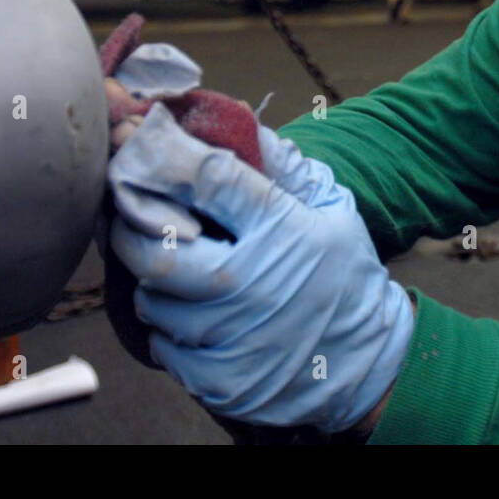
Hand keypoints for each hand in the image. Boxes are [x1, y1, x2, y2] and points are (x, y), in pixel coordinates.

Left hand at [107, 104, 413, 432]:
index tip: (139, 143)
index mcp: (281, 228)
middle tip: (130, 215)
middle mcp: (250, 283)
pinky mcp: (218, 380)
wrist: (368, 362)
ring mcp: (232, 336)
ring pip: (152, 300)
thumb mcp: (330, 208)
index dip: (164, 155)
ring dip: (154, 282)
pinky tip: (195, 318)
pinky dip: (171, 329)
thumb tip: (235, 118)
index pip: (206, 179)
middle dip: (131, 228)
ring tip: (177, 271)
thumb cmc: (345, 274)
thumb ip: (282, 164)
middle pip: (156, 249)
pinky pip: (163, 347)